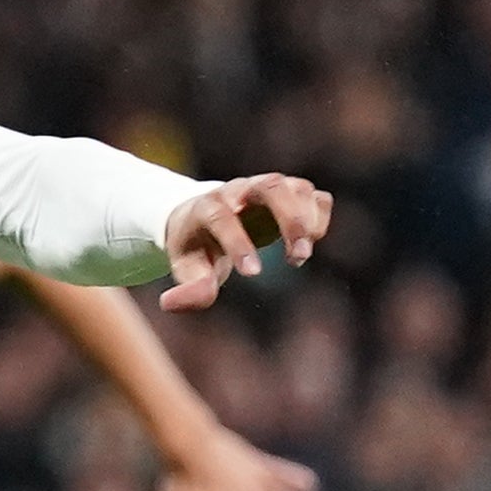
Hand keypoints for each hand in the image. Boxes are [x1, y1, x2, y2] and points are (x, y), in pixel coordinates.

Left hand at [159, 174, 330, 312]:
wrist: (206, 218)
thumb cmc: (197, 246)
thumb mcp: (186, 267)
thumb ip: (187, 286)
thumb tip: (170, 303)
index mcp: (207, 206)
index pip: (222, 216)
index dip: (237, 243)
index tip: (252, 274)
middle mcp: (240, 190)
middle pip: (271, 187)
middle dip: (289, 220)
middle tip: (298, 258)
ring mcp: (268, 188)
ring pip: (296, 188)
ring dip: (308, 221)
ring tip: (301, 255)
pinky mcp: (291, 194)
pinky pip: (316, 197)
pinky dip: (320, 218)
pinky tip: (312, 241)